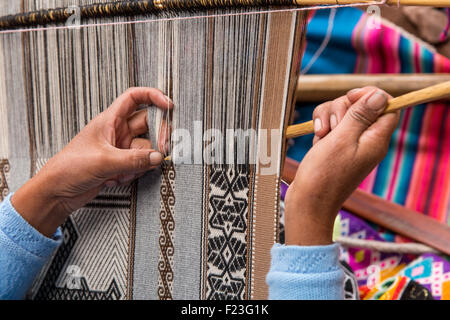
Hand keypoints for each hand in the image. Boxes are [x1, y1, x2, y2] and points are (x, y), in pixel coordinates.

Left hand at [11, 87, 172, 236]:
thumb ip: (134, 159)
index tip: (168, 106)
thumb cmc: (69, 168)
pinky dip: (134, 173)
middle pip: (147, 126)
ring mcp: (120, 149)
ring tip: (126, 172)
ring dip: (142, 162)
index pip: (134, 98)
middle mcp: (117, 132)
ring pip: (146, 149)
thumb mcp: (104, 161)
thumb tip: (158, 157)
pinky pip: (139, 165)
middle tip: (162, 149)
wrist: (57, 192)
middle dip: (156, 138)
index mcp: (109, 120)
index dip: (153, 96)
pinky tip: (118, 179)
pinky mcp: (120, 165)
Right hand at [284, 87, 399, 245]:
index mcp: (376, 139)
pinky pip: (331, 126)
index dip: (370, 95)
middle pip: (361, 106)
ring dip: (328, 118)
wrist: (308, 202)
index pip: (387, 106)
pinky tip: (316, 142)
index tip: (350, 96)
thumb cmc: (324, 174)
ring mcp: (350, 144)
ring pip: (343, 113)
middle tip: (332, 126)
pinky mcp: (336, 147)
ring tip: (320, 136)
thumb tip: (380, 95)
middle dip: (341, 107)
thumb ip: (361, 115)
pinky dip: (322, 128)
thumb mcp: (341, 139)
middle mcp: (366, 141)